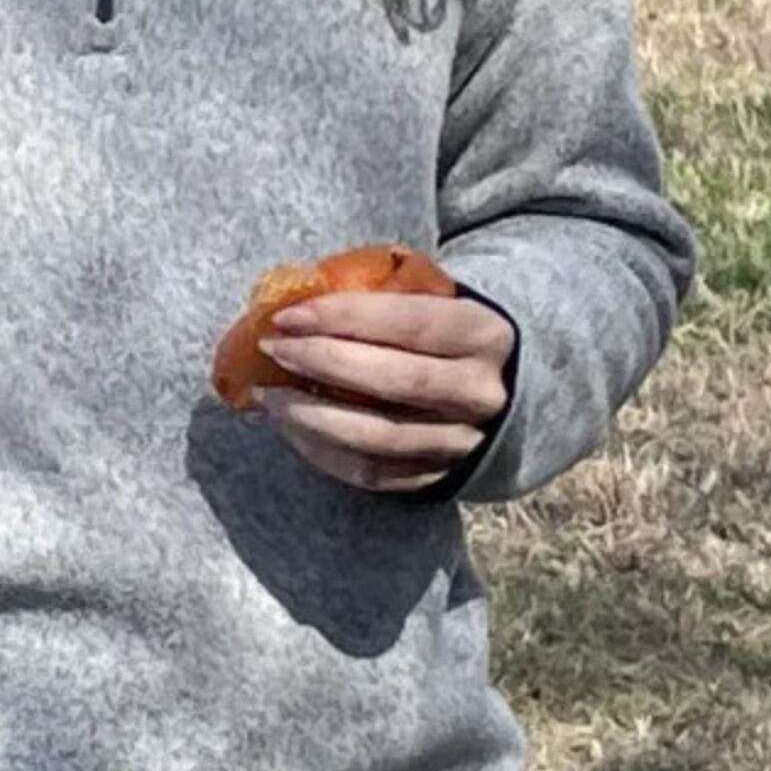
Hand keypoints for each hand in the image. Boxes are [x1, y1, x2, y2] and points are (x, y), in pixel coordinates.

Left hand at [257, 287, 517, 494]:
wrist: (501, 387)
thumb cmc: (442, 330)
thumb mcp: (433, 297)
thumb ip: (381, 292)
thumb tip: (298, 293)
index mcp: (484, 334)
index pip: (411, 322)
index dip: (345, 316)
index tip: (288, 314)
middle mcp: (480, 392)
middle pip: (396, 381)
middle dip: (324, 362)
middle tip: (274, 349)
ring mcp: (462, 442)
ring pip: (380, 437)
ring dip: (313, 416)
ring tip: (270, 395)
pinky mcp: (439, 477)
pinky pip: (372, 474)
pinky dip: (323, 453)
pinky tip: (291, 427)